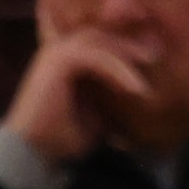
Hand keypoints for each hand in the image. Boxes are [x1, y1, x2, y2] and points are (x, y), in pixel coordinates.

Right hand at [1, 26, 158, 163]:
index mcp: (64, 62)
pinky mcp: (57, 61)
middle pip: (100, 36)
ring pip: (98, 41)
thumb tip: (140, 92)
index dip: (124, 47)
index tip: (151, 57)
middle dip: (129, 44)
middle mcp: (58, 52)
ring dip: (125, 54)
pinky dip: (117, 69)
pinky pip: (94, 56)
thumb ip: (110, 97)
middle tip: (154, 55)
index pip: (98, 43)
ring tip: (149, 65)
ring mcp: (55, 53)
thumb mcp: (95, 114)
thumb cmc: (60, 137)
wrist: (34, 152)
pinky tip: (135, 87)